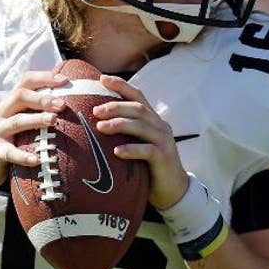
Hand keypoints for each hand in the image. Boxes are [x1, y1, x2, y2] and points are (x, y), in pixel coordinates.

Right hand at [0, 70, 67, 189]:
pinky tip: (37, 159)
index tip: (65, 80)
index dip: (44, 77)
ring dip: (36, 119)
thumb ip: (36, 111)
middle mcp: (2, 113)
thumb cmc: (9, 139)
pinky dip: (23, 156)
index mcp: (10, 103)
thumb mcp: (18, 121)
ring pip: (16, 121)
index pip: (25, 81)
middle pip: (20, 96)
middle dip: (42, 98)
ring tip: (54, 120)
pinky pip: (10, 152)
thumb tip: (69, 105)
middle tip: (62, 104)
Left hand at [94, 75, 189, 208]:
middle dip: (115, 106)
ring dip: (119, 124)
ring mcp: (164, 141)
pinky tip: (117, 151)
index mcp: (153, 120)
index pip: (138, 96)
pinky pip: (147, 150)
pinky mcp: (164, 158)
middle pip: (138, 109)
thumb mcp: (138, 144)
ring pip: (142, 126)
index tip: (101, 78)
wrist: (173, 190)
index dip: (121, 85)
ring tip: (101, 127)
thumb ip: (126, 132)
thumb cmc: (149, 166)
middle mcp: (160, 126)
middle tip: (95, 111)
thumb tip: (95, 123)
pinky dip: (131, 149)